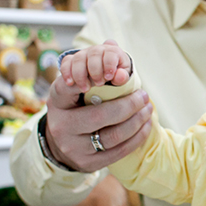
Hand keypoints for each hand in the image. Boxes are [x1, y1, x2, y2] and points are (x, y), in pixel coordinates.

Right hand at [44, 41, 152, 171]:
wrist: (61, 145)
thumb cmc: (75, 108)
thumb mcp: (75, 88)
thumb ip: (91, 67)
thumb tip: (112, 42)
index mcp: (57, 102)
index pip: (69, 87)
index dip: (92, 79)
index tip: (116, 76)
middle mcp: (61, 125)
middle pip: (100, 115)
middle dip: (128, 105)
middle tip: (144, 96)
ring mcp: (74, 147)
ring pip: (112, 135)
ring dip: (136, 121)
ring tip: (148, 109)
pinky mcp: (87, 163)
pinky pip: (118, 151)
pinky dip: (136, 138)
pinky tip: (146, 125)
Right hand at [59, 40, 132, 92]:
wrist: (102, 77)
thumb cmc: (114, 76)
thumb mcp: (121, 77)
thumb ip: (122, 77)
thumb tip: (120, 75)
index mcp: (112, 51)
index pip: (111, 52)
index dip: (109, 64)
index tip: (108, 77)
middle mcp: (97, 49)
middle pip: (94, 54)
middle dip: (96, 70)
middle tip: (100, 84)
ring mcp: (83, 53)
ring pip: (78, 59)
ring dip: (81, 75)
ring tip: (85, 89)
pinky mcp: (71, 60)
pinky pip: (66, 62)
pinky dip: (67, 72)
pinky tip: (70, 83)